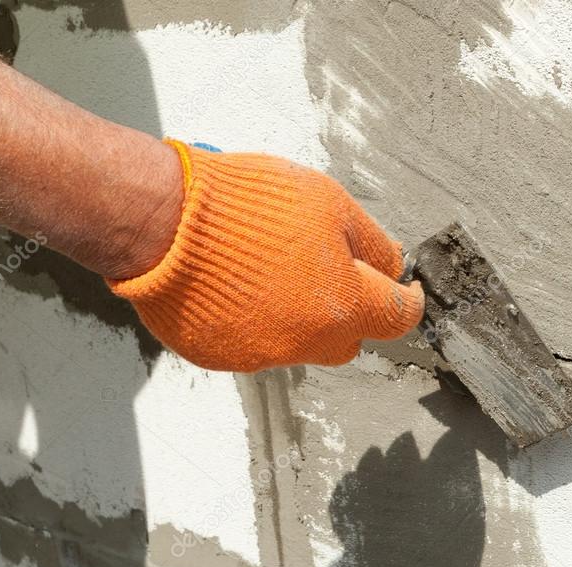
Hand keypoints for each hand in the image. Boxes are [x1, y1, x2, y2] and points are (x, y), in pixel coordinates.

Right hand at [108, 140, 423, 371]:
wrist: (163, 222)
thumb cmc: (246, 205)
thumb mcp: (328, 203)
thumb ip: (370, 242)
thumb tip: (393, 265)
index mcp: (344, 303)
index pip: (397, 316)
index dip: (409, 300)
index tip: (408, 289)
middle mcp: (308, 341)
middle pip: (350, 338)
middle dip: (352, 311)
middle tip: (335, 274)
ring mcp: (263, 354)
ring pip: (302, 342)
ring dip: (302, 315)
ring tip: (273, 269)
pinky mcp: (223, 357)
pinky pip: (256, 344)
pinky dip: (258, 320)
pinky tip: (238, 284)